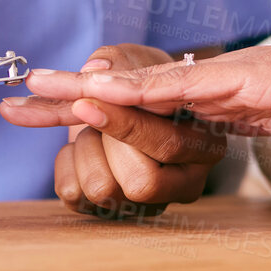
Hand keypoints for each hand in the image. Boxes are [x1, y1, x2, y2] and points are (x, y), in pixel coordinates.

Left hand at [0, 44, 228, 218]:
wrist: (124, 104)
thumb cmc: (141, 83)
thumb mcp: (139, 60)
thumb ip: (122, 59)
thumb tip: (96, 67)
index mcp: (205, 149)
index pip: (168, 146)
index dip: (125, 124)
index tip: (84, 101)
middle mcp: (183, 185)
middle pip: (140, 183)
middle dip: (107, 141)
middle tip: (93, 110)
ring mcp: (145, 204)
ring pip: (102, 189)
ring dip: (86, 147)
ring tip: (97, 129)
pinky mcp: (108, 211)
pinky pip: (72, 193)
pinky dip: (66, 160)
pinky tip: (84, 146)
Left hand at [21, 31, 270, 148]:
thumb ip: (245, 119)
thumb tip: (211, 128)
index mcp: (218, 94)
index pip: (142, 99)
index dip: (92, 102)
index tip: (46, 108)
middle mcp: (215, 80)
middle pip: (129, 87)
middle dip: (68, 93)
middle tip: (12, 95)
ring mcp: (230, 77)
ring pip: (146, 83)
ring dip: (88, 88)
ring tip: (36, 87)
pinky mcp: (249, 81)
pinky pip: (186, 89)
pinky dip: (141, 89)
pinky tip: (102, 88)